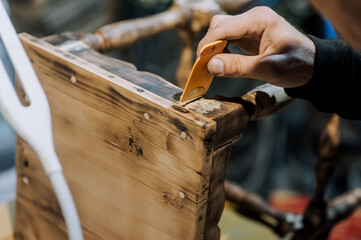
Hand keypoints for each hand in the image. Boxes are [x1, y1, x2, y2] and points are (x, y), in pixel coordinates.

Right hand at [198, 7, 315, 87]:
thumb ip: (238, 67)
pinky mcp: (249, 35)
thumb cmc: (296, 65)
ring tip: (213, 66)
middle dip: (210, 45)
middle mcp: (253, 18)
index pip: (223, 27)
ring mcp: (251, 25)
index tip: (200, 62)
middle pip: (219, 25)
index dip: (208, 44)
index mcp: (259, 20)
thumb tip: (211, 66)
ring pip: (221, 31)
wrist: (312, 65)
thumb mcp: (267, 68)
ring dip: (214, 48)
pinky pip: (228, 38)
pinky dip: (221, 50)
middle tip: (206, 66)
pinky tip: (223, 62)